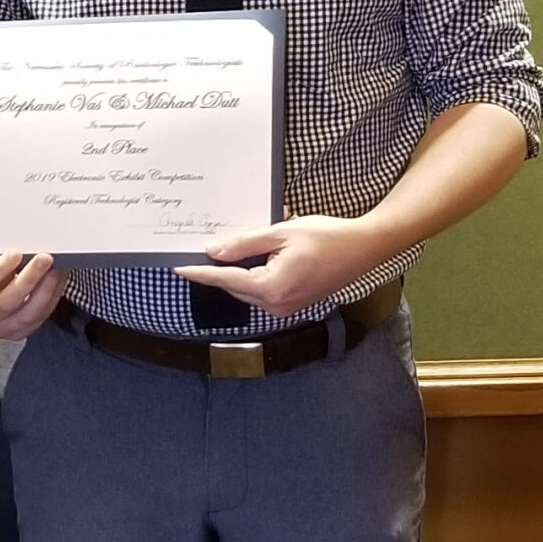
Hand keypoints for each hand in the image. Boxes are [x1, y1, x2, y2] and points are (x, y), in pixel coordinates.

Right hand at [0, 251, 65, 339]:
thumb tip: (20, 245)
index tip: (15, 253)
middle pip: (6, 303)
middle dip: (29, 278)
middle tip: (44, 258)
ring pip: (27, 314)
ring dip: (46, 289)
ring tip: (56, 269)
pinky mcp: (18, 333)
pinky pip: (39, 318)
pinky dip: (51, 298)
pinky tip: (57, 281)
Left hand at [175, 216, 381, 321]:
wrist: (364, 248)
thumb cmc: (327, 237)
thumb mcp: (280, 233)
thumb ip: (244, 244)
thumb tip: (214, 251)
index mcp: (271, 288)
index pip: (225, 280)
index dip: (200, 272)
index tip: (178, 267)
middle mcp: (277, 305)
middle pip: (236, 286)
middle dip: (222, 269)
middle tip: (208, 245)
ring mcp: (287, 308)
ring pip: (249, 290)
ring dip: (241, 272)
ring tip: (240, 247)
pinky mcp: (294, 305)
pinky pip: (264, 292)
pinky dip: (256, 276)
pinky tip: (261, 257)